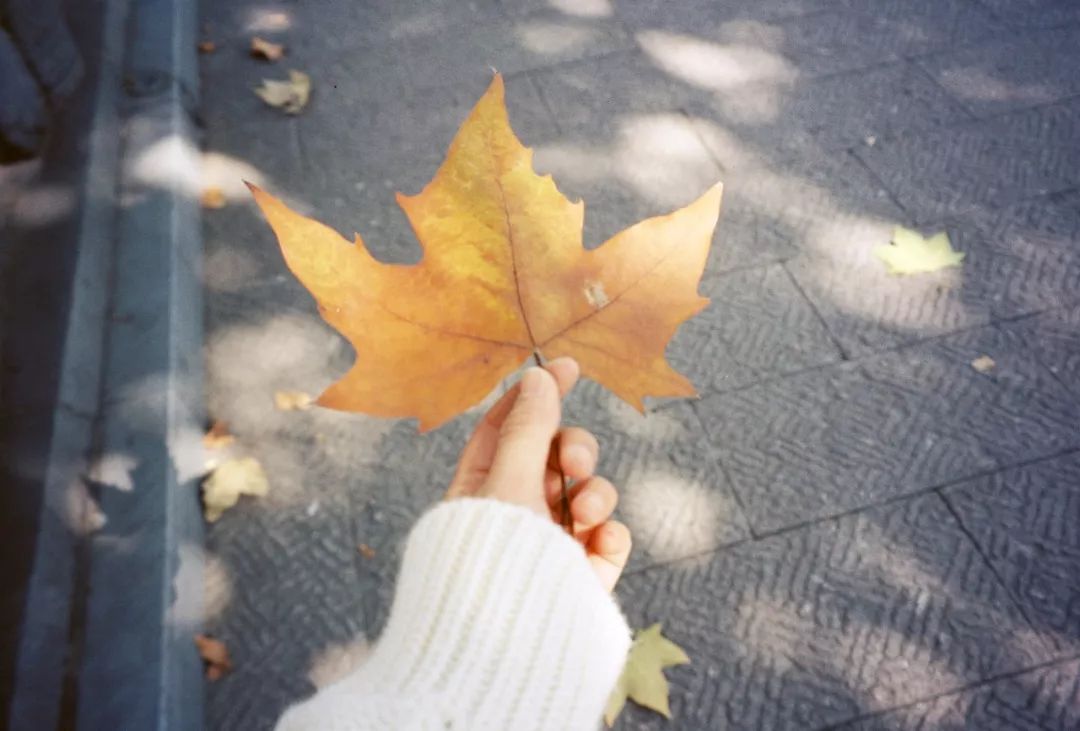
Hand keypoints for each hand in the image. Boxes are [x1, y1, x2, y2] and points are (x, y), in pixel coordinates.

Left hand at [446, 357, 631, 591]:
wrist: (510, 648)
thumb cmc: (495, 560)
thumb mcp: (510, 483)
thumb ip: (531, 430)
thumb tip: (539, 377)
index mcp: (480, 490)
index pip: (507, 429)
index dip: (536, 396)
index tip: (567, 366)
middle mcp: (514, 515)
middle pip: (555, 457)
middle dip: (574, 450)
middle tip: (576, 462)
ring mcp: (551, 546)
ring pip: (588, 494)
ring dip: (595, 494)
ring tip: (586, 514)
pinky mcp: (581, 576)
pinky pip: (608, 538)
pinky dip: (610, 536)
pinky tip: (600, 544)